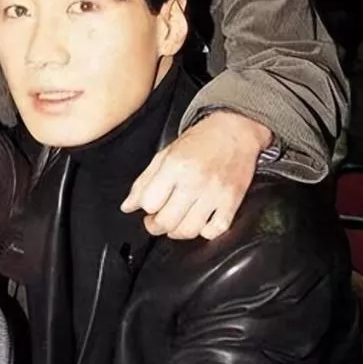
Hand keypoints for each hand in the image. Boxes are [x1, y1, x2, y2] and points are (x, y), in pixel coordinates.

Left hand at [122, 111, 269, 239]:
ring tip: (174, 223)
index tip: (147, 207)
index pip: (149, 202)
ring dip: (177, 232)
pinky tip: (199, 223)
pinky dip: (204, 232)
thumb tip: (128, 206)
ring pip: (189, 230)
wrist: (235, 130)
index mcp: (174, 166)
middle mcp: (194, 181)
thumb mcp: (165, 154)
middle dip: (155, 226)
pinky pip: (215, 230)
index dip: (145, 208)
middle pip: (167, 221)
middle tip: (155, 221)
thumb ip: (144, 181)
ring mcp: (214, 194)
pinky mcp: (232, 202)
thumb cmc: (200, 141)